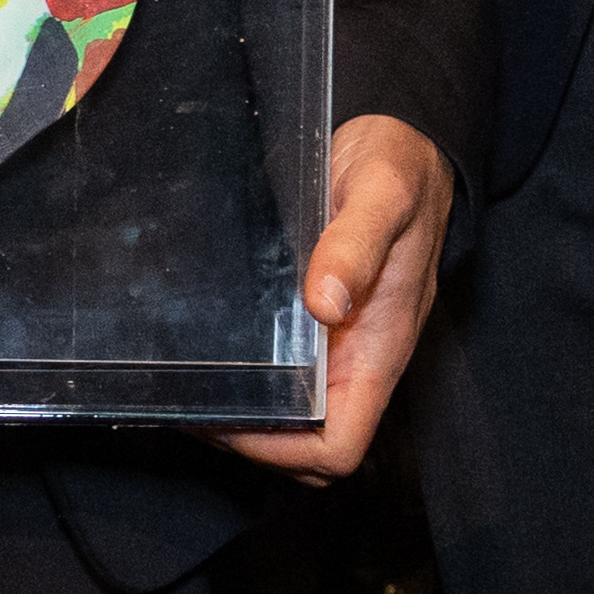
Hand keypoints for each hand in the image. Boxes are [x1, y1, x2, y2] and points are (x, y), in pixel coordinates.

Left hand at [225, 114, 449, 480]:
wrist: (403, 141)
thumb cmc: (400, 170)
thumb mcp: (381, 196)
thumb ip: (356, 246)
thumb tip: (324, 303)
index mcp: (380, 349)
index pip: (340, 446)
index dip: (286, 453)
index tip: (233, 422)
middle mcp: (357, 358)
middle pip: (309, 448)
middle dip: (252, 443)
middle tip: (194, 405)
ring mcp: (335, 344)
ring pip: (293, 419)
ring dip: (244, 418)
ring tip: (189, 386)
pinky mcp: (314, 321)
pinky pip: (283, 374)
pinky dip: (246, 378)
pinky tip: (207, 350)